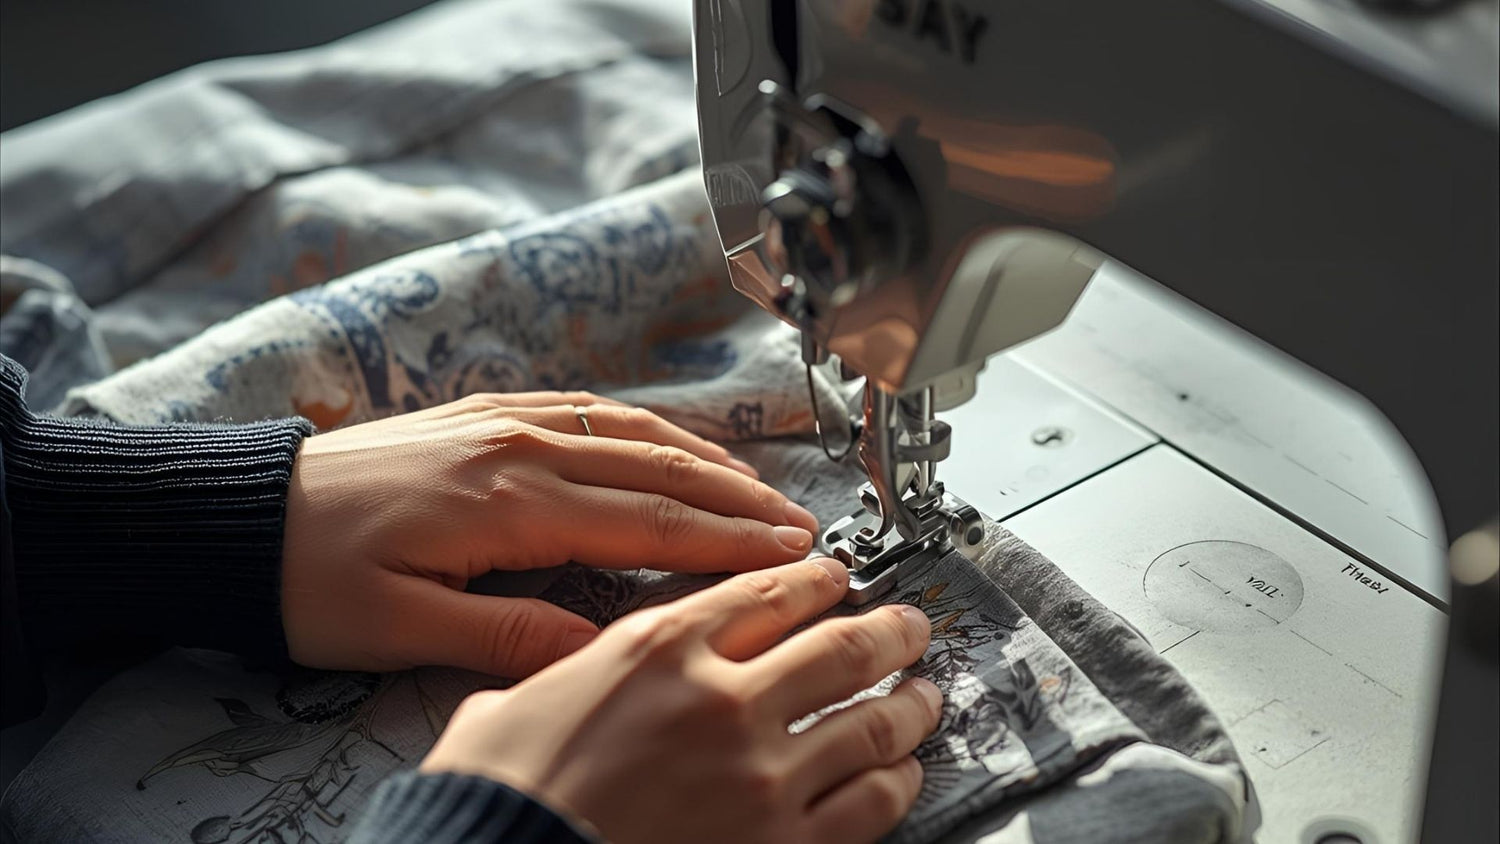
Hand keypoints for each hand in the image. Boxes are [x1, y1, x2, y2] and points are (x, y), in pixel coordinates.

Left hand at [280, 392, 819, 678]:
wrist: (239, 515)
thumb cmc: (310, 578)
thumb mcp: (402, 630)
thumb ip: (510, 635)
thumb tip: (600, 650)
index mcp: (506, 501)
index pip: (646, 520)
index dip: (725, 541)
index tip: (788, 553)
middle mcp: (516, 445)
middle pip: (656, 468)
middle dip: (737, 498)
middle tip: (800, 524)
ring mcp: (501, 419)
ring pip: (629, 429)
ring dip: (703, 457)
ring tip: (757, 487)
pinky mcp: (483, 411)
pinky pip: (586, 407)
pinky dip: (645, 426)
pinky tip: (670, 443)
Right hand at [422, 558, 941, 843]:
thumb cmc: (501, 797)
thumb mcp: (516, 703)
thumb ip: (569, 673)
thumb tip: (577, 672)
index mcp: (658, 650)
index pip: (764, 593)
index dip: (814, 580)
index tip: (836, 577)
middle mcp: (723, 700)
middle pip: (839, 647)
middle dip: (889, 630)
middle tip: (911, 624)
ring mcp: (760, 775)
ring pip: (870, 721)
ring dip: (909, 703)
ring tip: (925, 693)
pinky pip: (867, 804)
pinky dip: (896, 782)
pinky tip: (903, 772)